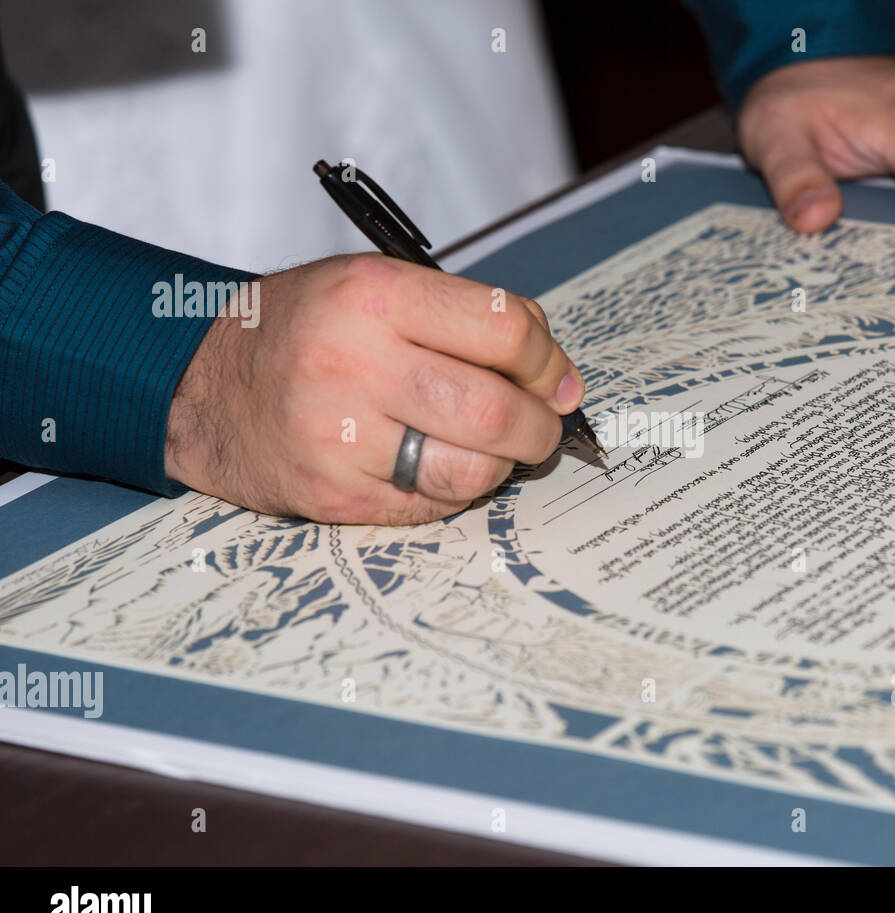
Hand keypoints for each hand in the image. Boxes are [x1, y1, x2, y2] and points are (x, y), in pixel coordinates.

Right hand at [165, 254, 583, 524]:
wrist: (201, 384)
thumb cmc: (305, 330)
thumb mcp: (375, 287)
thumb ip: (465, 320)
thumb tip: (558, 380)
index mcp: (374, 295)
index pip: (504, 330)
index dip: (548, 362)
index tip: (556, 380)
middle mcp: (354, 363)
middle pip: (495, 411)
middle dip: (539, 427)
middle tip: (542, 428)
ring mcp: (339, 437)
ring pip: (472, 471)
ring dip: (502, 465)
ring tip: (490, 448)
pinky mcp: (333, 496)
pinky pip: (432, 507)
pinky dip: (453, 491)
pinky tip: (437, 466)